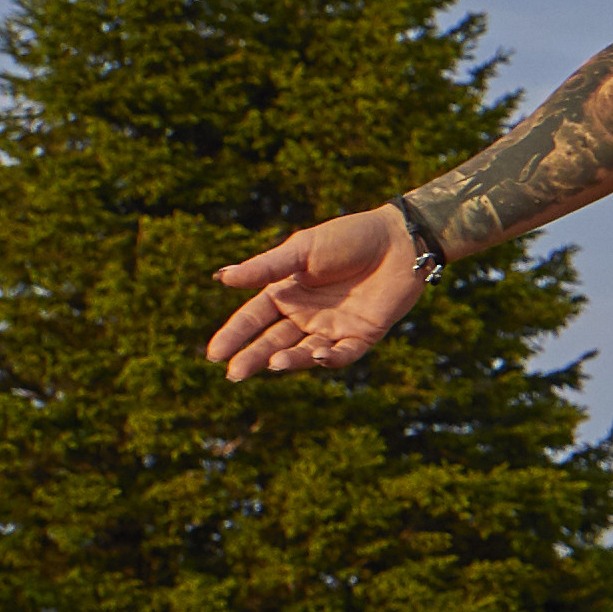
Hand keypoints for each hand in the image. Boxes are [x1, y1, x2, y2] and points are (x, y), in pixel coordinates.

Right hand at [207, 206, 428, 380]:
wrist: (399, 239)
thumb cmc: (349, 238)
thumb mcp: (302, 250)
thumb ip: (266, 267)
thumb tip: (221, 277)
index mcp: (286, 292)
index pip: (253, 318)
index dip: (234, 335)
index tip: (213, 353)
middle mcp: (306, 314)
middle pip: (273, 340)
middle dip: (253, 357)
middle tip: (234, 373)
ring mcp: (333, 326)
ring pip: (305, 351)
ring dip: (289, 359)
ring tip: (273, 363)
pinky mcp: (362, 334)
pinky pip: (343, 354)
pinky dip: (330, 359)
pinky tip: (317, 356)